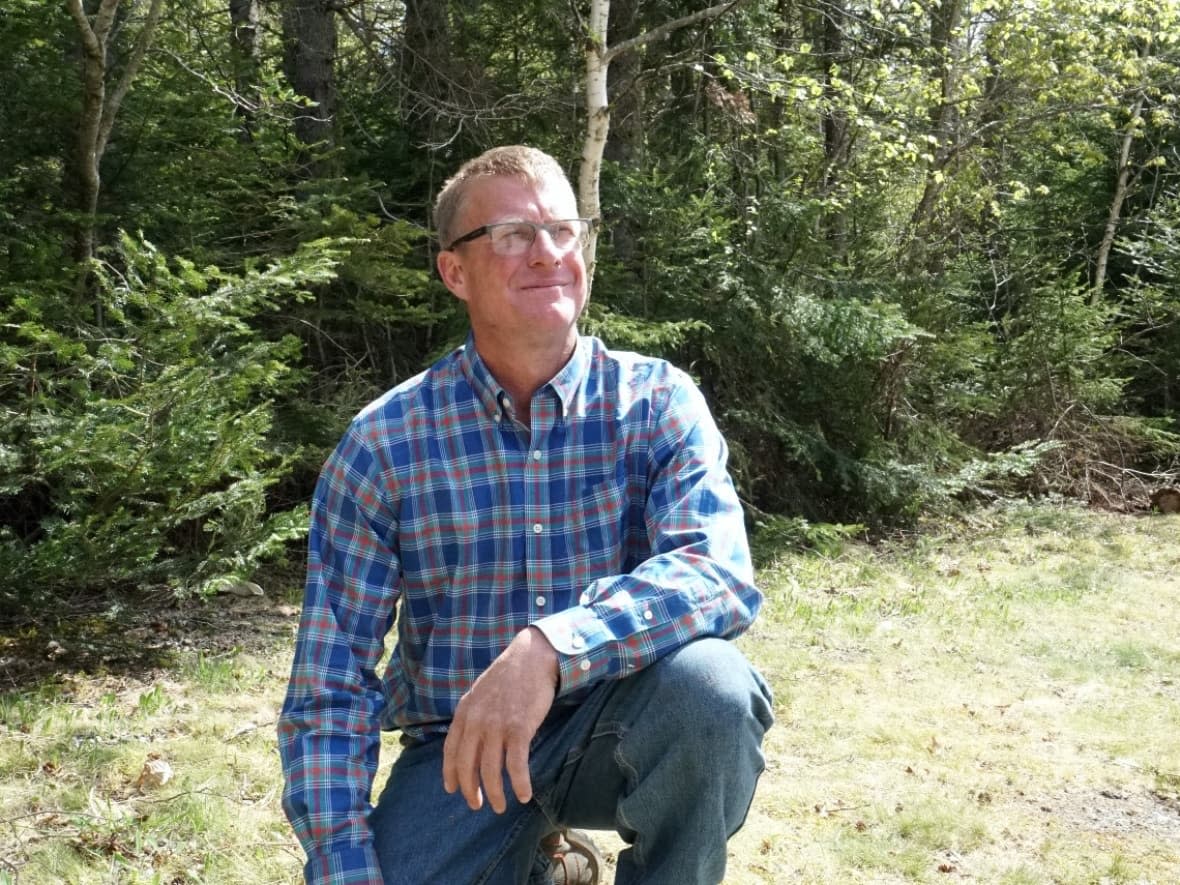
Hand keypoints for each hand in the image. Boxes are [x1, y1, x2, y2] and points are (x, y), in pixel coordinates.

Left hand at [442, 626, 558, 812]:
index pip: (451, 750)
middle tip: (477, 805)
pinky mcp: (519, 729)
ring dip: (495, 794)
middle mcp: (476, 721)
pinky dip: (519, 784)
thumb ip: (474, 714)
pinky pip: (516, 766)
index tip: (453, 790)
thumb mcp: (481, 692)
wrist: (533, 656)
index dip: (451, 773)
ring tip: (499, 807)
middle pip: (467, 765)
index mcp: (465, 712)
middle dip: (471, 790)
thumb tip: (474, 739)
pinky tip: (525, 795)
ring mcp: (497, 726)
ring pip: (490, 771)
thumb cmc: (510, 674)